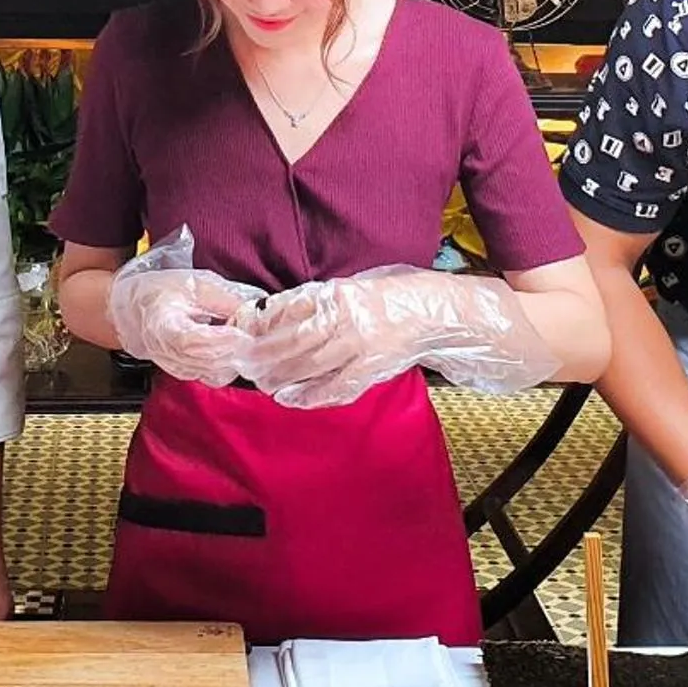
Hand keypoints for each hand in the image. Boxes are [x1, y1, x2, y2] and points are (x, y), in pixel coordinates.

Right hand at [108, 268, 259, 384]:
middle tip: (252, 336)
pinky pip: (211, 376)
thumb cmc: (161, 293)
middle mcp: (166, 352)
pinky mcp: (185, 373)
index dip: (220, 340)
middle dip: (234, 351)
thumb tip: (251, 311)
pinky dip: (227, 365)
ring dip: (233, 359)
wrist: (139, 309)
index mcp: (162, 326)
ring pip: (212, 373)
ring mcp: (175, 366)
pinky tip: (233, 348)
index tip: (242, 333)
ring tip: (242, 339)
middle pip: (205, 362)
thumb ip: (222, 299)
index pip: (191, 341)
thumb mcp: (193, 285)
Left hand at [243, 269, 558, 409]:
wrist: (445, 314)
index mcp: (343, 295)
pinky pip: (337, 387)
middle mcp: (349, 320)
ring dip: (280, 375)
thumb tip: (279, 312)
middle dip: (265, 355)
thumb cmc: (398, 295)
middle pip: (295, 341)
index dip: (265, 325)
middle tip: (242, 363)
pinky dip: (311, 395)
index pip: (293, 311)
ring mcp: (363, 347)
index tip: (244, 333)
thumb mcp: (356, 287)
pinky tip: (290, 399)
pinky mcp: (375, 369)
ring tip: (259, 380)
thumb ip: (321, 299)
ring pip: (310, 365)